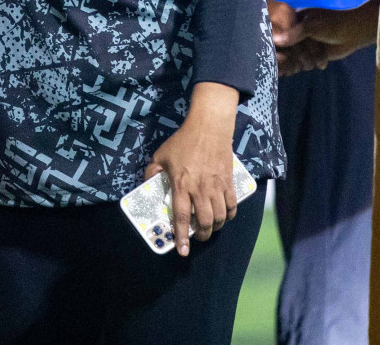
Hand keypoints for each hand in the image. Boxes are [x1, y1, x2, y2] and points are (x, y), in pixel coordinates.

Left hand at [145, 82, 238, 255]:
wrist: (209, 127)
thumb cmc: (183, 141)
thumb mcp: (161, 155)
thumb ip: (152, 172)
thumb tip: (146, 185)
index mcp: (181, 184)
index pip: (182, 216)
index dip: (181, 237)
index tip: (182, 251)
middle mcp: (200, 189)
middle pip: (205, 222)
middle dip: (202, 236)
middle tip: (198, 237)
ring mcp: (216, 186)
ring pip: (220, 217)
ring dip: (215, 227)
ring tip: (210, 228)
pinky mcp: (229, 182)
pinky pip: (232, 205)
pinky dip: (229, 215)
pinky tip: (224, 216)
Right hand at [273, 0, 379, 75]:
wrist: (355, 32)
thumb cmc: (334, 24)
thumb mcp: (313, 25)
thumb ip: (295, 33)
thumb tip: (276, 40)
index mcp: (293, 19)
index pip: (279, 35)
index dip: (280, 47)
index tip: (284, 55)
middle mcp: (297, 31)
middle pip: (286, 49)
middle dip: (294, 57)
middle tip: (298, 63)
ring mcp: (305, 42)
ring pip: (295, 58)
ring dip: (304, 62)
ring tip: (311, 63)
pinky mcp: (313, 52)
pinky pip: (304, 63)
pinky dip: (311, 64)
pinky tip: (322, 63)